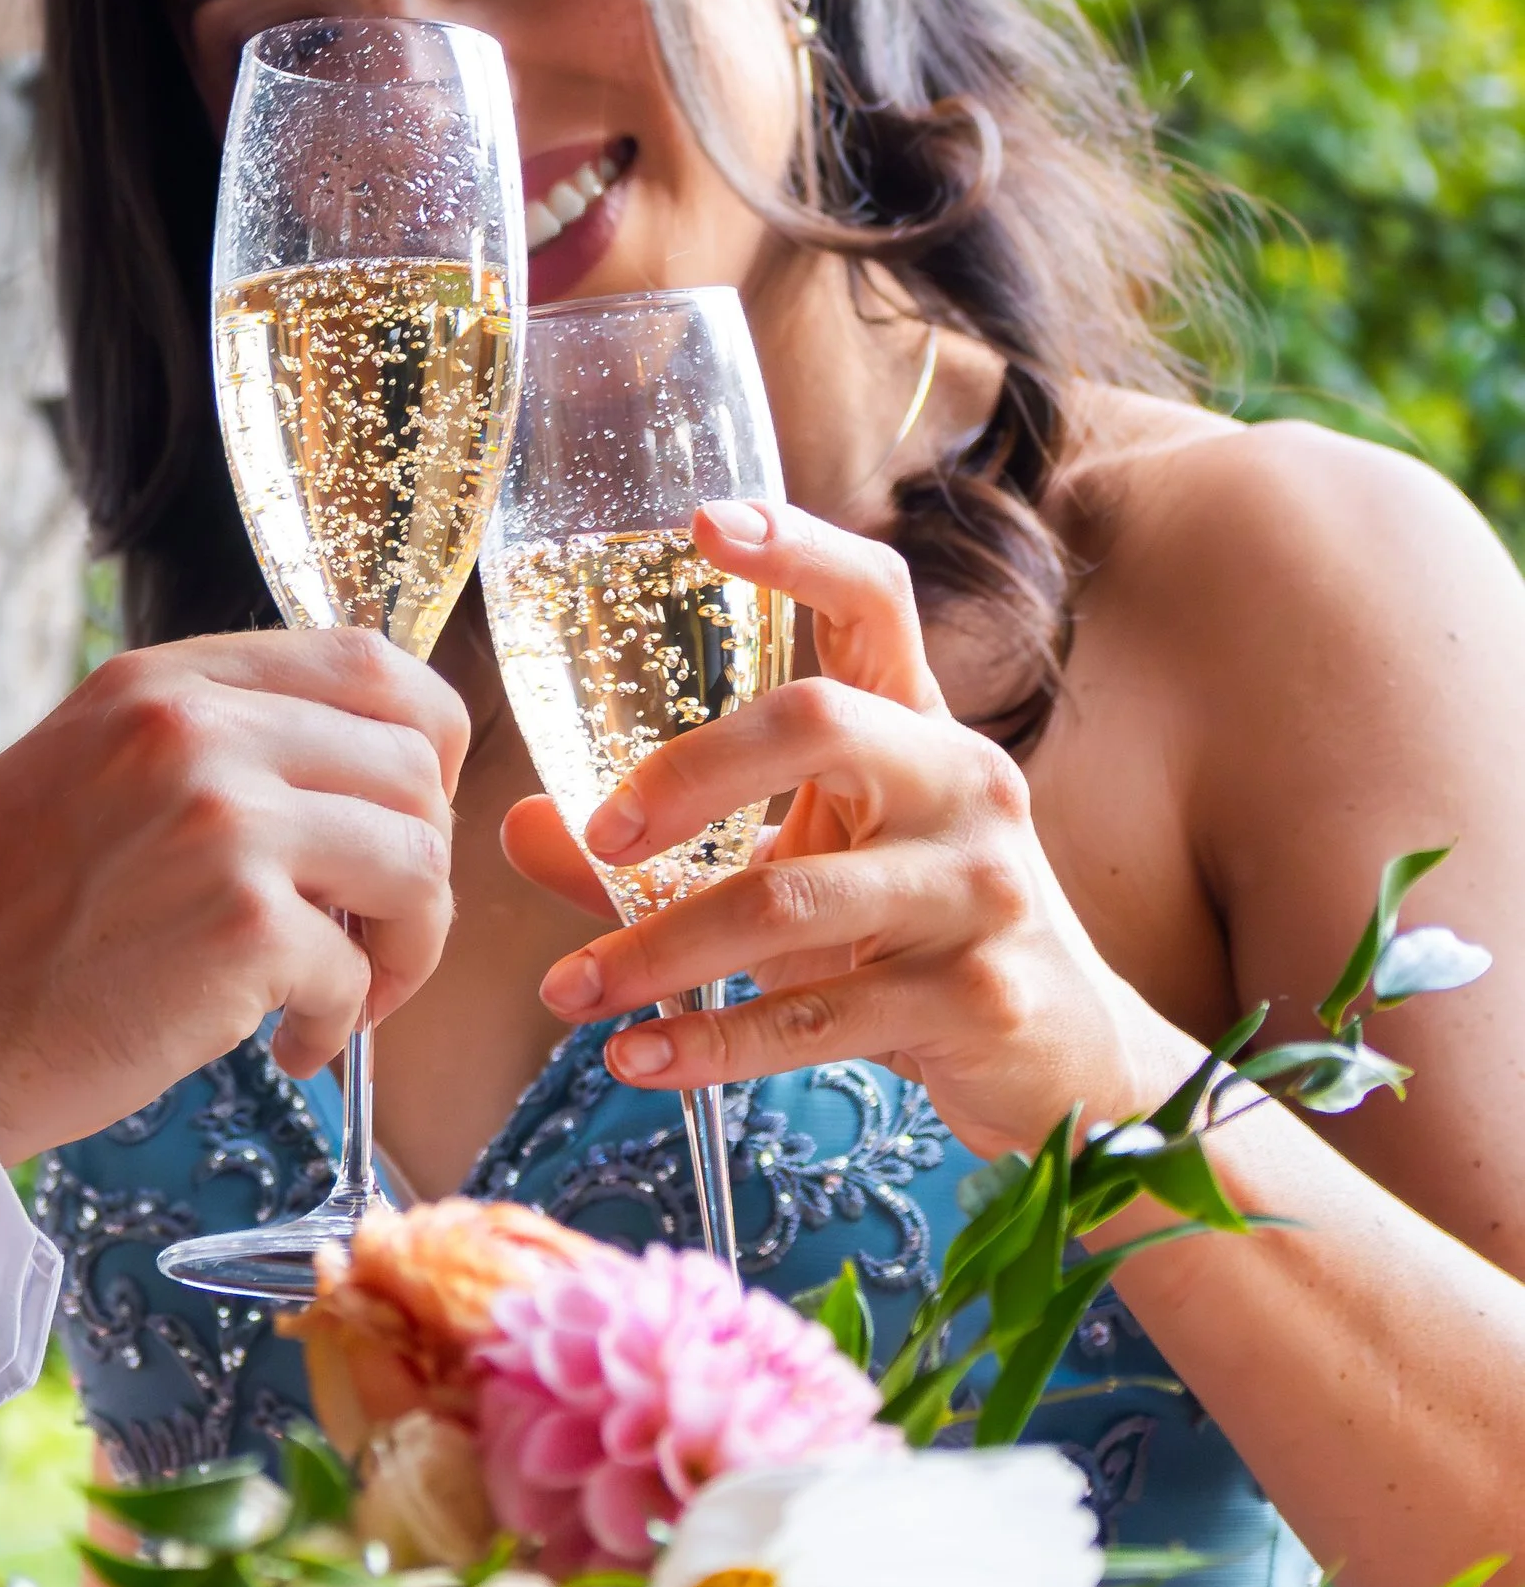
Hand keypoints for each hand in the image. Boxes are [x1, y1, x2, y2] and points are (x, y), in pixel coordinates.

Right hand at [0, 630, 466, 1164]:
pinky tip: (283, 1049)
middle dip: (419, 861)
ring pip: (417, 862)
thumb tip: (343, 763)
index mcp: (162, 684)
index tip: (408, 814)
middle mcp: (198, 730)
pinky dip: (336, 1024)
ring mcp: (225, 822)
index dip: (425, 742)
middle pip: (414, 764)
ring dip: (403, 947)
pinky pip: (356, 972)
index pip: (368, 662)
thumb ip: (201, 744)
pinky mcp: (242, 928)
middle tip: (373, 936)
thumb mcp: (81, 771)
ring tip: (342, 996)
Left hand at [502, 497, 1192, 1158]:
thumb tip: (522, 826)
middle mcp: (962, 784)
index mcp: (920, 726)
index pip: (875, 599)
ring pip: (791, 898)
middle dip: (687, 774)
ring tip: (567, 992)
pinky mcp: (977, 997)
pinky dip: (710, 1043)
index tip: (700, 522)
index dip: (796, 548)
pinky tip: (636, 1061)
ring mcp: (979, 890)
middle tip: (599, 834)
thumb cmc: (913, 939)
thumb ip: (674, 845)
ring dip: (659, 951)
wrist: (1065, 1064)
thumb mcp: (805, 870)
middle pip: (818, 722)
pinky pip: (816, 1017)